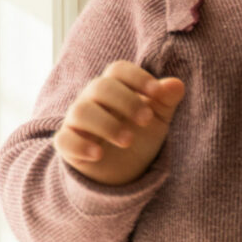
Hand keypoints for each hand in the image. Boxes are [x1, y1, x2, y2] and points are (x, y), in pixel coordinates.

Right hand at [56, 61, 185, 185]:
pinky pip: (64, 139)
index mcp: (116, 88)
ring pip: (81, 111)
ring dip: (106, 124)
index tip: (157, 92)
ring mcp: (78, 121)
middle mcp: (92, 99)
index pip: (118, 70)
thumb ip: (165, 100)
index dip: (137, 77)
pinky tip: (98, 155)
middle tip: (146, 119)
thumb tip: (176, 84)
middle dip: (125, 101)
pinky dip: (80, 145)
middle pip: (100, 87)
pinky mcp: (68, 144)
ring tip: (128, 141)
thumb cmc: (140, 135)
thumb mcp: (157, 118)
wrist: (124, 171)